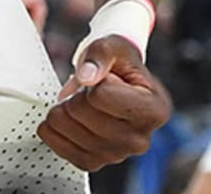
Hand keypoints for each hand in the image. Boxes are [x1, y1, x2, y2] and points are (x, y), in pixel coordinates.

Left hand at [38, 36, 170, 170]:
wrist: (120, 85)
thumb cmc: (121, 66)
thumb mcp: (117, 46)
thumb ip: (102, 54)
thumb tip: (86, 76)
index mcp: (154, 109)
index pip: (101, 94)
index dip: (97, 79)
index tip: (107, 78)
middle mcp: (140, 139)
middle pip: (82, 111)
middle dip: (78, 94)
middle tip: (90, 90)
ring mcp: (116, 155)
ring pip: (68, 129)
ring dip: (64, 110)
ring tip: (80, 102)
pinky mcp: (94, 163)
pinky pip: (60, 147)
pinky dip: (55, 129)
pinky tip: (64, 117)